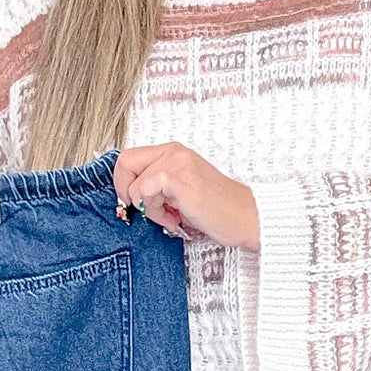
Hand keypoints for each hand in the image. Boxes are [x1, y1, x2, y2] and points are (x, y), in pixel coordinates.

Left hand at [113, 142, 258, 249]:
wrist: (246, 217)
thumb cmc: (217, 209)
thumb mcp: (180, 190)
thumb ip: (157, 185)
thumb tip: (128, 195)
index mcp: (173, 152)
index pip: (129, 157)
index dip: (123, 182)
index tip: (136, 202)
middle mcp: (174, 152)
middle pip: (125, 163)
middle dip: (128, 193)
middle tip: (149, 210)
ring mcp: (177, 163)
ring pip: (135, 186)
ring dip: (151, 210)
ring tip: (174, 216)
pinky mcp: (179, 178)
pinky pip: (145, 192)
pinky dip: (156, 212)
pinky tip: (176, 218)